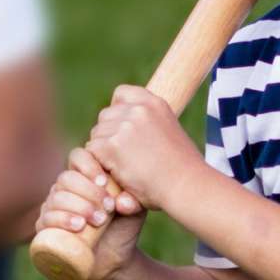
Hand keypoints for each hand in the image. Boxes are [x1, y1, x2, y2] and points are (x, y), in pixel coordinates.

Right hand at [37, 152, 144, 279]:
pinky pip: (46, 218)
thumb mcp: (134, 209)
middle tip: (108, 208)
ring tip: (98, 221)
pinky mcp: (45, 228)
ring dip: (78, 206)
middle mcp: (64, 188)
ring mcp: (52, 207)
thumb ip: (134, 198)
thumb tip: (121, 201)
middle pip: (67, 178)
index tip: (104, 182)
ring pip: (57, 197)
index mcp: (84, 176)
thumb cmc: (124, 228)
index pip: (78, 157)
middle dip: (88, 192)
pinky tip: (78, 225)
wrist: (115, 259)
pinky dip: (62, 219)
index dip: (88, 165)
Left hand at [81, 84, 202, 209]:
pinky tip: (118, 175)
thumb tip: (126, 130)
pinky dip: (100, 165)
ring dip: (104, 152)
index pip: (122, 93)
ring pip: (97, 135)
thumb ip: (148, 125)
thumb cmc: (182, 170)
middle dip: (109, 135)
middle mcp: (138, 110)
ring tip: (125, 169)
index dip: (117, 111)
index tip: (123, 129)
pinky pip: (92, 151)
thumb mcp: (170, 133)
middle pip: (105, 116)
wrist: (187, 186)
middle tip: (125, 158)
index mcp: (155, 103)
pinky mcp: (112, 145)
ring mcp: (124, 126)